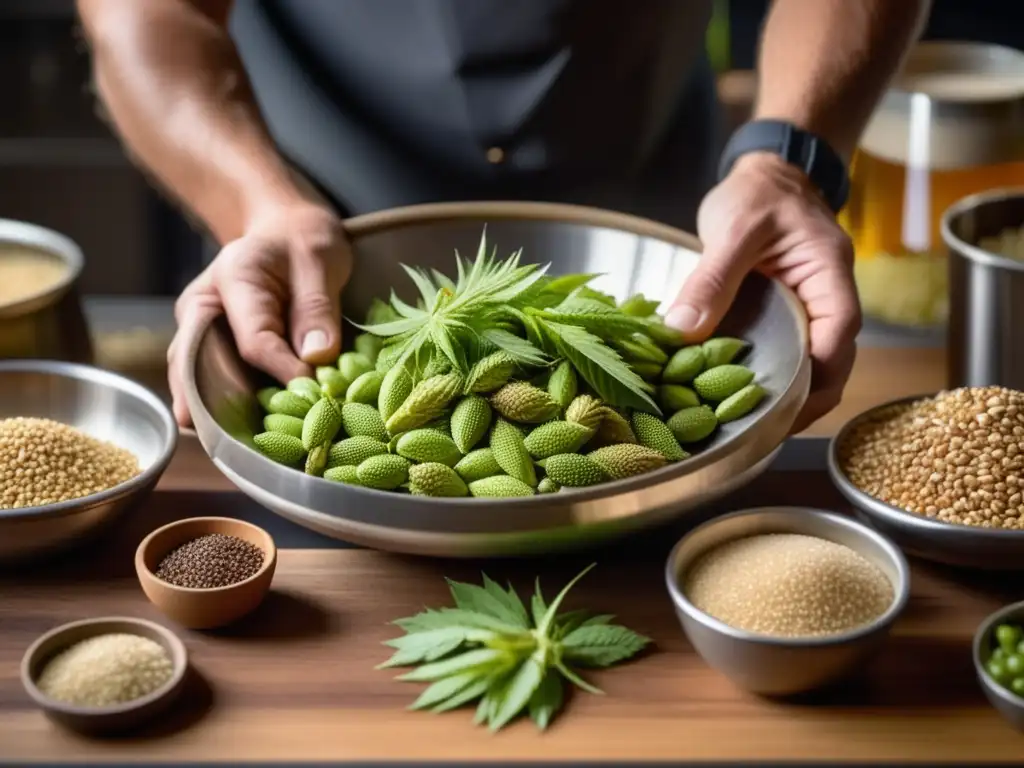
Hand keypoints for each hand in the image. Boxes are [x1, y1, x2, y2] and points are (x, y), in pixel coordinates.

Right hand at [167, 203, 352, 426]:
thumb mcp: (320, 259)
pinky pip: (210, 382)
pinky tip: (237, 440)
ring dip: (210, 414)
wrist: (285, 233)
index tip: (314, 392)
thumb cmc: (303, 242)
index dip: (282, 371)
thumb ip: (317, 306)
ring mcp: (202, 332)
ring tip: (227, 453)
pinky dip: (221, 409)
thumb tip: (317, 358)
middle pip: (198, 364)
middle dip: (209, 406)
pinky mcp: (213, 350)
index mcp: (232, 279)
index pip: (253, 339)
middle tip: (224, 446)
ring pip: (194, 379)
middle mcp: (205, 309)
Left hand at [665, 152, 860, 432]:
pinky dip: (762, 377)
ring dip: (784, 395)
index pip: (840, 334)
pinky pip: (782, 354)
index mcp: (830, 275)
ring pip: (808, 366)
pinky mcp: (784, 319)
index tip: (786, 407)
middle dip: (802, 401)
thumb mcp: (733, 230)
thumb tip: (680, 333)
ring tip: (745, 427)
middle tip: (759, 434)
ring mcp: (808, 312)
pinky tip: (728, 397)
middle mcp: (827, 300)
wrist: (765, 175)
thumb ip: (711, 280)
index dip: (819, 376)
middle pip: (831, 364)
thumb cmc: (759, 193)